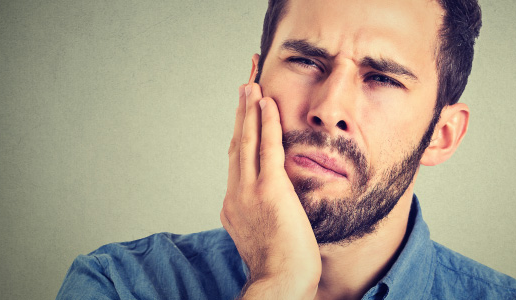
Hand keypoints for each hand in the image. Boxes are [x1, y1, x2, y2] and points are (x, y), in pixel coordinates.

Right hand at [220, 82, 321, 298]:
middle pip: (237, 142)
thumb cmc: (282, 267)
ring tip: (251, 82)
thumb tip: (272, 204)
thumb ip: (264, 213)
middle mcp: (235, 193)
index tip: (244, 110)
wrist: (281, 283)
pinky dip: (266, 121)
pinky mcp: (268, 190)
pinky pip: (267, 147)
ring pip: (247, 139)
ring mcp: (248, 190)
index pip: (237, 158)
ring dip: (249, 108)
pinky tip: (267, 102)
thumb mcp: (266, 234)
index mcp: (233, 204)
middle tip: (245, 82)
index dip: (240, 131)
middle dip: (241, 110)